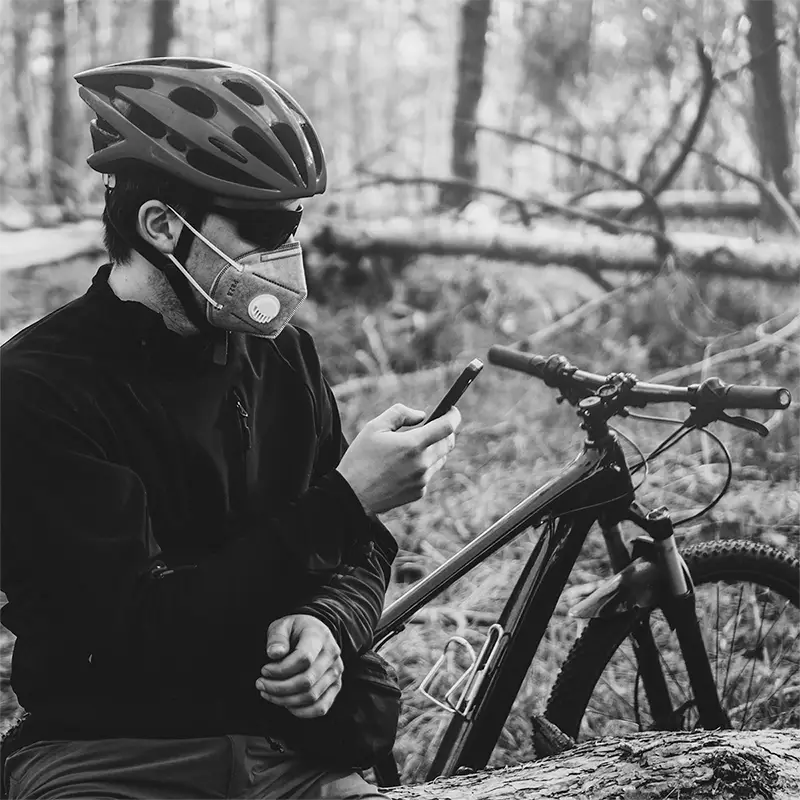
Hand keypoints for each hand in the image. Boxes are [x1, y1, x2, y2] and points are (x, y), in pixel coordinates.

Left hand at [256, 614, 343, 718]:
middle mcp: (332, 655)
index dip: (280, 670)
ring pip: (311, 696)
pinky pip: (321, 708)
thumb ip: (277, 638)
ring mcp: (336, 672)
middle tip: (260, 684)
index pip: (304, 659)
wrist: (314, 632)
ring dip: (285, 700)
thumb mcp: (282, 625)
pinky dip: (301, 712)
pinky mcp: (335, 686)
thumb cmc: (295, 630)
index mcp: (319, 636)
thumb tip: (274, 654)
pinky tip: (285, 704)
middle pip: (306, 681)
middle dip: (278, 688)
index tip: (264, 670)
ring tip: (268, 693)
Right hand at [336, 404, 460, 514]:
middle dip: (445, 432)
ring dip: (434, 449)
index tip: (451, 410)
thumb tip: (421, 416)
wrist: (351, 495)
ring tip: (415, 445)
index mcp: (413, 444)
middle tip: (434, 426)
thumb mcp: (374, 427)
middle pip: (448, 443)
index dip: (453, 415)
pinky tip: (404, 465)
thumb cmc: (360, 458)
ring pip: (440, 459)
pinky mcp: (419, 493)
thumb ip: (400, 414)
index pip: (447, 427)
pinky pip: (429, 474)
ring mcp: (422, 480)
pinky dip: (423, 466)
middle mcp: (422, 463)